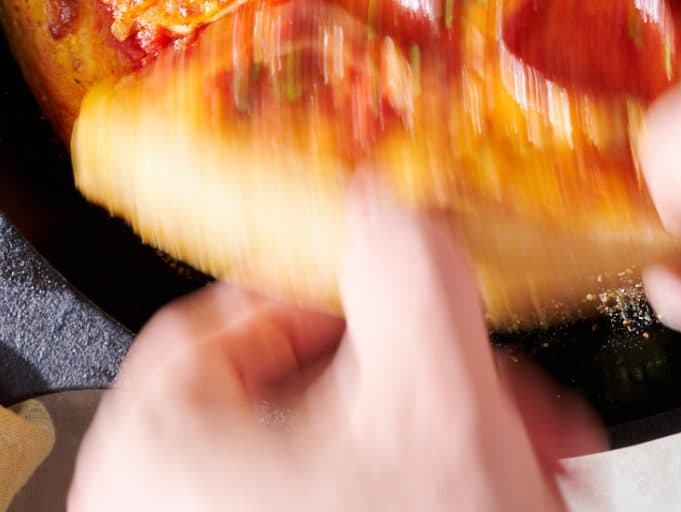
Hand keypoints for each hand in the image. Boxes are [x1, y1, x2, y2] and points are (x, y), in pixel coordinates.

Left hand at [67, 182, 600, 511]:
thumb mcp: (433, 393)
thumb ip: (408, 264)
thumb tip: (389, 199)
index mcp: (155, 442)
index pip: (234, 313)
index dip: (340, 293)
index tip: (408, 294)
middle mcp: (155, 507)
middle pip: (302, 393)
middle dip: (433, 384)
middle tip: (501, 396)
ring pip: (334, 465)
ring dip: (446, 447)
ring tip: (526, 465)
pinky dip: (415, 503)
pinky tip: (496, 505)